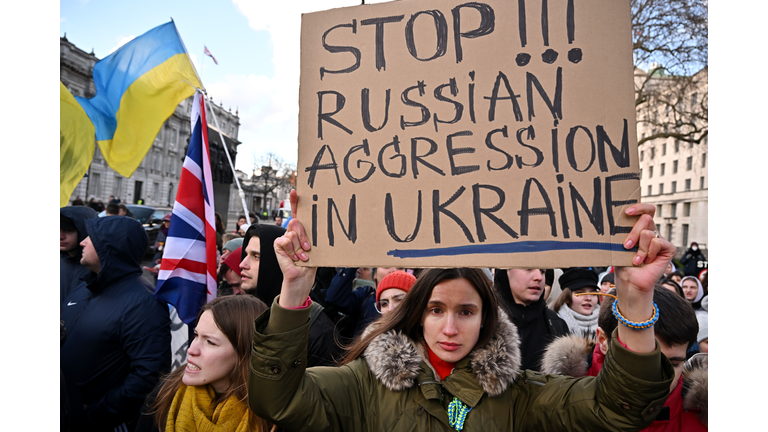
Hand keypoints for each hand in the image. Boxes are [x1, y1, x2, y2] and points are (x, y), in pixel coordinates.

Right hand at [274, 190, 315, 307]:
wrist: (302, 278)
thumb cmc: (310, 264)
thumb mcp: (315, 248)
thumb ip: (312, 237)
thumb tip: (318, 229)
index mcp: (301, 232)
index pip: (297, 213)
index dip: (295, 202)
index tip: (295, 190)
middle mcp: (291, 233)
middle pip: (296, 222)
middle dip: (303, 235)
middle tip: (308, 248)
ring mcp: (284, 239)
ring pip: (291, 233)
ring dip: (299, 247)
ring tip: (302, 257)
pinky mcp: (278, 246)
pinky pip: (284, 240)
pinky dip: (291, 251)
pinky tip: (295, 258)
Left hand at [613, 204, 674, 352]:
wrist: (629, 280)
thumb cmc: (621, 262)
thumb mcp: (617, 243)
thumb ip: (619, 231)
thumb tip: (603, 218)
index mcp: (640, 227)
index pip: (646, 209)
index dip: (639, 207)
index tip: (626, 212)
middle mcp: (651, 231)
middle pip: (647, 218)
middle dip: (633, 232)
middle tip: (626, 245)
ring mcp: (659, 240)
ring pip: (649, 233)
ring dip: (639, 248)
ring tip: (635, 259)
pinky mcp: (667, 249)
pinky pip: (658, 242)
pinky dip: (648, 253)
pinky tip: (644, 262)